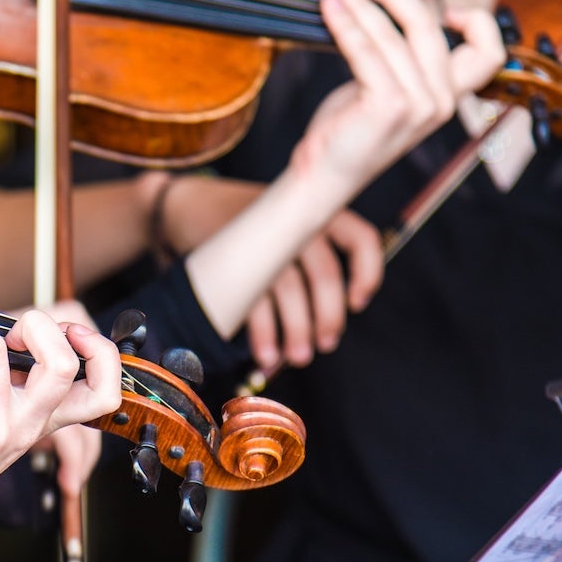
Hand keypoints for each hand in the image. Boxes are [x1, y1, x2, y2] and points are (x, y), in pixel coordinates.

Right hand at [243, 210, 382, 371]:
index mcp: (318, 213)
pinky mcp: (235, 255)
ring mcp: (265, 238)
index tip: (358, 304)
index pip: (361, 238)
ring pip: (291, 289)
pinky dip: (264, 333)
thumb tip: (325, 326)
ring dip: (297, 331)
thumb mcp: (288, 228)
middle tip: (325, 346)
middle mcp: (296, 221)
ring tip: (297, 357)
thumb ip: (311, 261)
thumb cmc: (252, 229)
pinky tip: (266, 353)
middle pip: (325, 274)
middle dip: (328, 318)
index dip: (368, 273)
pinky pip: (255, 300)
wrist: (193, 205)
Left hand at [288, 0, 503, 195]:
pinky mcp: (389, 105)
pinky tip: (329, 9)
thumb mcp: (388, 88)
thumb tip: (392, 4)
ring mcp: (418, 105)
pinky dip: (345, 23)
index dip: (477, 22)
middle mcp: (442, 102)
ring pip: (391, 34)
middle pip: (427, 26)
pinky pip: (366, 49)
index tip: (444, 9)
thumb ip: (403, 57)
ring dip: (358, 4)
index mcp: (450, 96)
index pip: (489, 54)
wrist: (324, 175)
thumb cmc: (352, 129)